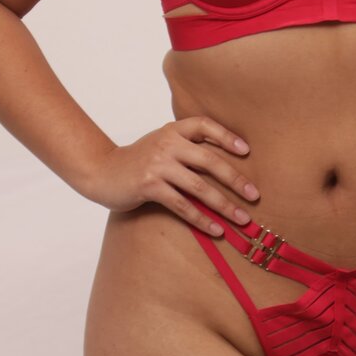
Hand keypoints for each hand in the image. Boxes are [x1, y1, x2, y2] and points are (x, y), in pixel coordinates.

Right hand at [80, 115, 258, 234]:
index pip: (204, 125)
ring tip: (241, 219)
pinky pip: (182, 205)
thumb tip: (223, 160)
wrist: (101, 171)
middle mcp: (167, 144)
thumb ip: (186, 145)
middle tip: (255, 195)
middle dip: (235, 179)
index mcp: (172, 130)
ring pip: (199, 187)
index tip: (246, 151)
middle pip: (209, 160)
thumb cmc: (138, 159)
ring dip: (224, 205)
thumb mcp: (161, 143)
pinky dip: (201, 219)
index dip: (227, 136)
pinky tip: (215, 230)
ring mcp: (158, 165)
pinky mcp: (149, 186)